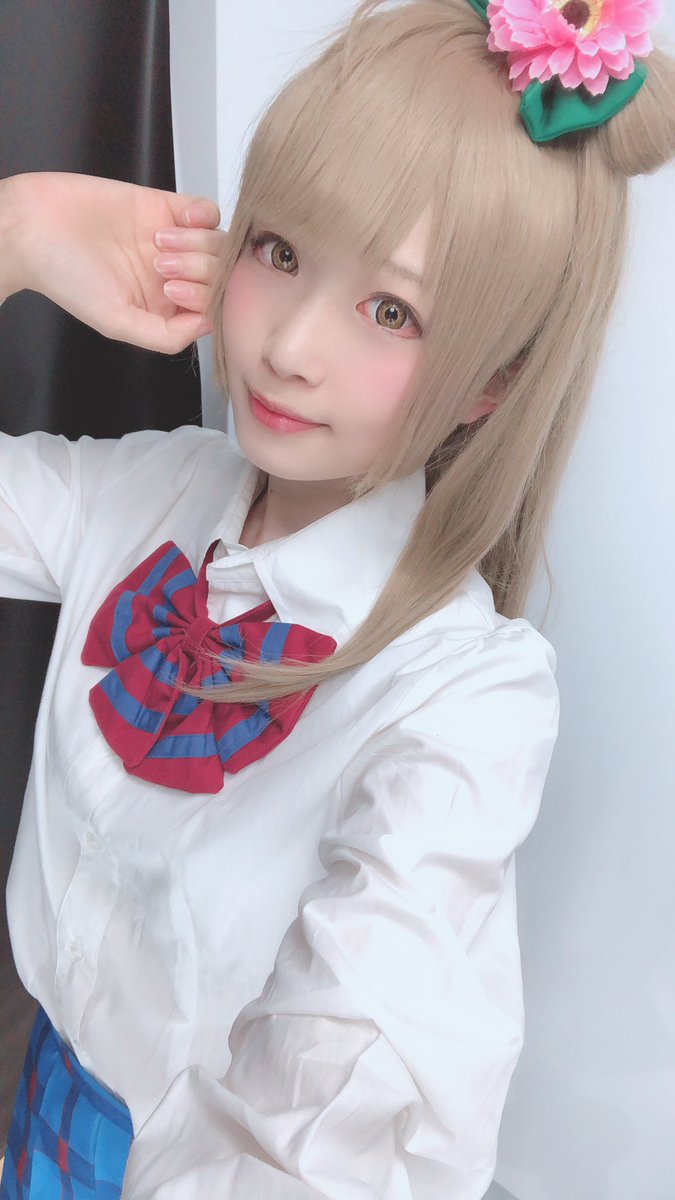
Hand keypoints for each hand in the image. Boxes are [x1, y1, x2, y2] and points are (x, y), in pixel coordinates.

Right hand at [3, 172, 227, 353]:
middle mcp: (173, 276)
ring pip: (217, 244)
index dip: (206, 300)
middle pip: (219, 275)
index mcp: (164, 308)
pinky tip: (177, 220)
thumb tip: (208, 326)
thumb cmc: (66, 278)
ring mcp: (173, 241)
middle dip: (199, 271)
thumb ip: (165, 335)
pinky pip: (205, 211)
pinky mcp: (164, 206)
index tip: (172, 291)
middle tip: (159, 267)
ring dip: (197, 244)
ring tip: (156, 244)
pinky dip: (201, 215)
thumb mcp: (116, 321)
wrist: (33, 226)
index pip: (212, 308)